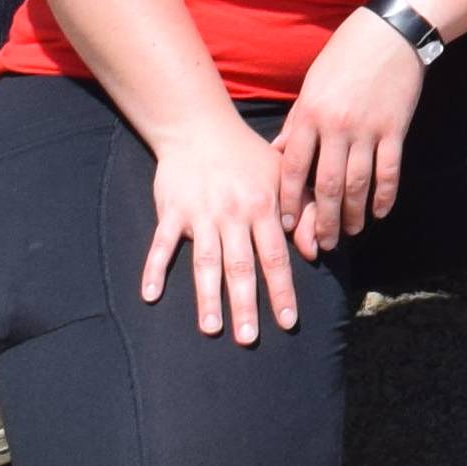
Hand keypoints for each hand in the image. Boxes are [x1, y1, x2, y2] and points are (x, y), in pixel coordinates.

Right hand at [143, 104, 302, 342]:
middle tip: (248, 339)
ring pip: (205, 261)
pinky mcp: (171, 211)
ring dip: (208, 296)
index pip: (275, 256)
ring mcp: (200, 213)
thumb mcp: (282, 173)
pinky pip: (162, 244)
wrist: (200, 126)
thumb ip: (302, 209)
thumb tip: (315, 249)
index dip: (282, 291)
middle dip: (245, 304)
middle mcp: (233, 213)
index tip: (288, 323)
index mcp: (262, 206)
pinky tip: (150, 295)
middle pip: (240, 265)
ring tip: (212, 328)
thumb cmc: (247, 155)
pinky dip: (154, 268)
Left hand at [271, 6, 428, 256]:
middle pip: (325, 186)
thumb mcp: (312, 84)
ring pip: (357, 185)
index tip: (287, 225)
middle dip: (321, 220)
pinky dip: (385, 196)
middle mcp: (336, 126)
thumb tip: (278, 153)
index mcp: (310, 114)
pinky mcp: (395, 128)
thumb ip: (297, 121)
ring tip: (350, 232)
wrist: (390, 31)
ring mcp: (367, 128)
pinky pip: (388, 171)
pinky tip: (380, 212)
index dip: (289, 201)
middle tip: (321, 245)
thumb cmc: (345, 55)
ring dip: (353, 214)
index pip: (293, 168)